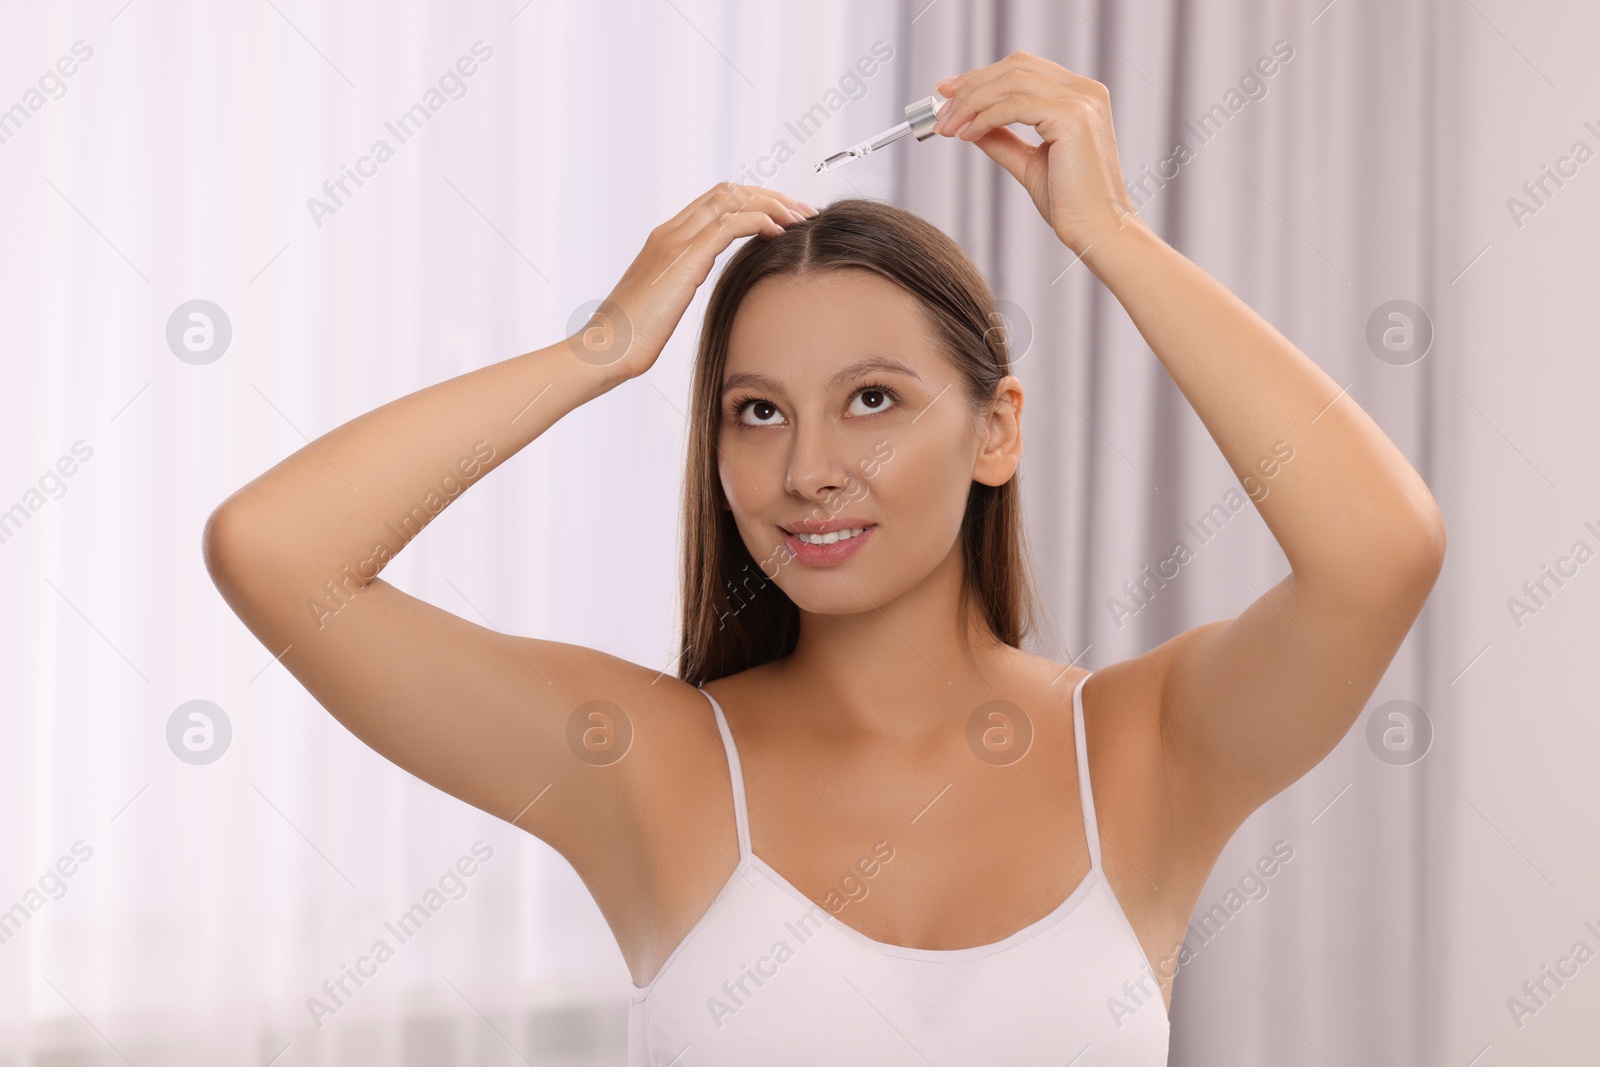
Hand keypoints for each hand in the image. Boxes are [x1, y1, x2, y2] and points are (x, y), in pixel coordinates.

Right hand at [570, 183, 815, 380]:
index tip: (785, 217)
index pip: (715, 201)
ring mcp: (674, 242)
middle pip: (728, 192)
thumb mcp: (661, 305)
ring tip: (800, 218)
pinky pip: (729, 225)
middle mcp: (669, 232)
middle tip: (803, 211)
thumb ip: (679, 287)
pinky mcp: (683, 259)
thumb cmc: (629, 340)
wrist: (604, 351)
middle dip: (770, 196)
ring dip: (772, 204)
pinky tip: (780, 232)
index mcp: (665, 240)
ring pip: (731, 199)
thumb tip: (693, 295)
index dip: (754, 202)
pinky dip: (760, 221)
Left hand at [932, 51, 1138, 255]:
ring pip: (1011, 82)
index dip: (981, 77)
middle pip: (1015, 68)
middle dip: (971, 86)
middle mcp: (1085, 91)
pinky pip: (1014, 106)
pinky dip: (984, 117)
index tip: (948, 93)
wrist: (1096, 231)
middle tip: (940, 110)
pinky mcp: (1072, 117)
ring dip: (972, 103)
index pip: (1023, 69)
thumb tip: (969, 123)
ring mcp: (1082, 101)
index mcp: (1081, 95)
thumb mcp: (1029, 163)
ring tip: (948, 128)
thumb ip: (1003, 138)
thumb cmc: (1070, 204)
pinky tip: (968, 134)